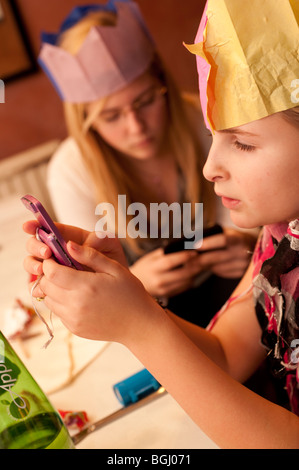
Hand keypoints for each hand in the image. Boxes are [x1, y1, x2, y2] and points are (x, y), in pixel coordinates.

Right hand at [23, 220, 127, 280]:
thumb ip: (99, 239)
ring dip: (33, 265)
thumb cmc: (114, 262)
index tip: (29, 226)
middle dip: (36, 246)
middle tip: (47, 252)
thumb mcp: (111, 246)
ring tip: (42, 270)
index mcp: (69, 237)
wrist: (118, 288)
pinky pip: (38, 284)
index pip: (48, 228)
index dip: (35, 225)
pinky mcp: (53, 284)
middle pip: (35, 244)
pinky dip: (35, 286)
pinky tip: (40, 288)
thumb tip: (76, 244)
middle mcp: (57, 251)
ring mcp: (53, 268)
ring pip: (32, 263)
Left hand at [31, 241, 158, 343]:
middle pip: (46, 286)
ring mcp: (74, 319)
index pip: (52, 273)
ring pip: (48, 300)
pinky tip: (77, 297)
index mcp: (86, 286)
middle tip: (60, 268)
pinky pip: (58, 312)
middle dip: (48, 275)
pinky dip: (61, 303)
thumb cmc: (130, 293)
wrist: (139, 324)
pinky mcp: (75, 329)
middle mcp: (76, 305)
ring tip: (69, 283)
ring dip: (53, 289)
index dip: (49, 263)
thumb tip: (68, 244)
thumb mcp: (115, 268)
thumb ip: (91, 255)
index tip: (55, 257)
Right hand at [129, 247, 201, 297]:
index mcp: (152, 267)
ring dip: (195, 273)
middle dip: (195, 266)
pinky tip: (192, 274)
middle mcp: (158, 280)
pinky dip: (190, 280)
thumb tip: (183, 245)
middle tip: (203, 259)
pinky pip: (184, 287)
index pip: (170, 261)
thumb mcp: (151, 257)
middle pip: (182, 273)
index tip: (195, 252)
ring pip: (186, 282)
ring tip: (200, 265)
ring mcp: (163, 290)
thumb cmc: (145, 267)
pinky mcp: (168, 296)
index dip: (184, 256)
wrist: (133, 287)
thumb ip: (165, 252)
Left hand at [196, 228, 256, 278]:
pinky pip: (220, 272)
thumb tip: (193, 239)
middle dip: (199, 259)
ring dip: (203, 265)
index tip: (195, 245)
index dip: (208, 243)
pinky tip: (206, 265)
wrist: (256, 248)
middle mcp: (243, 253)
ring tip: (192, 262)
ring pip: (216, 267)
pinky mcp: (240, 274)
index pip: (223, 240)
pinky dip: (211, 269)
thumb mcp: (229, 232)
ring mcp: (242, 265)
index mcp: (239, 239)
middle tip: (185, 259)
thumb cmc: (236, 238)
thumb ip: (215, 235)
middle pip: (216, 257)